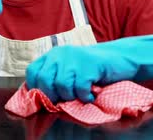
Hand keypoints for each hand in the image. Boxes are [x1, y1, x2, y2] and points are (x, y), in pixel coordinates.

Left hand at [25, 33, 152, 102]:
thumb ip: (54, 78)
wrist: (120, 58)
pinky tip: (91, 94)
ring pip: (61, 86)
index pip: (32, 72)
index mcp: (53, 54)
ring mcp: (74, 58)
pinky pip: (79, 88)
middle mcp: (60, 53)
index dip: (37, 88)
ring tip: (82, 94)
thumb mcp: (70, 70)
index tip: (49, 96)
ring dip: (72, 96)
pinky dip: (85, 96)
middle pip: (44, 81)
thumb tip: (39, 98)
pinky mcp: (88, 65)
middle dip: (54, 96)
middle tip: (68, 98)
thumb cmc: (93, 68)